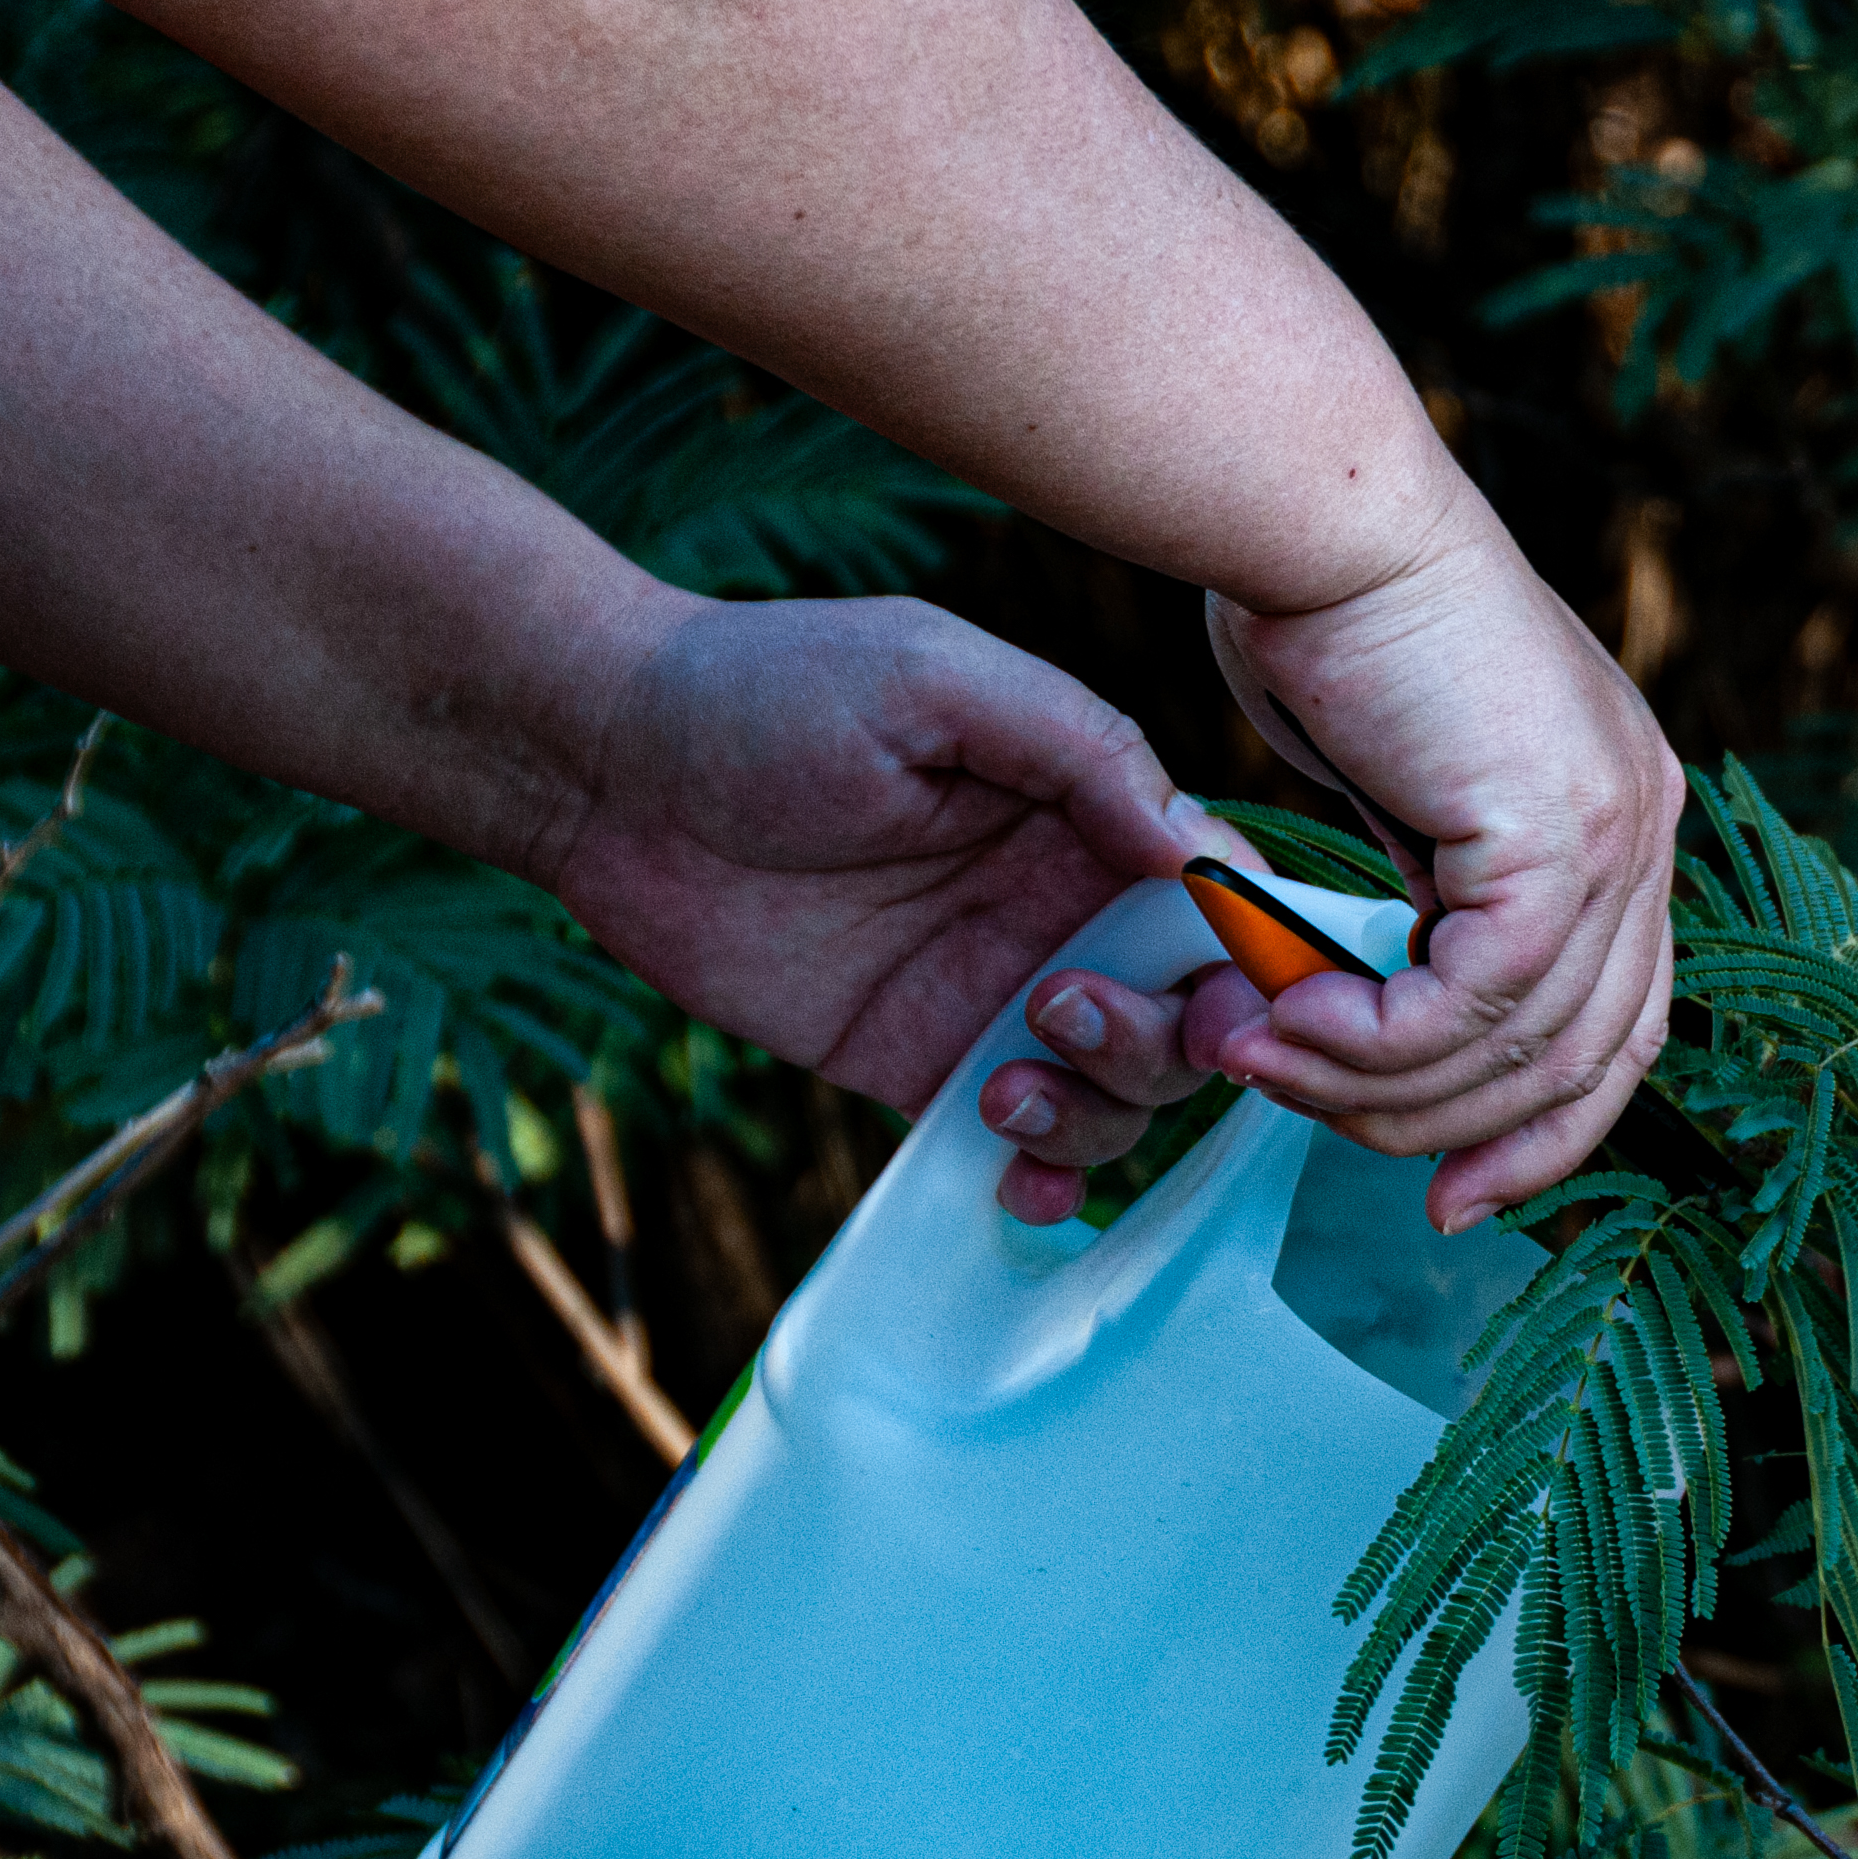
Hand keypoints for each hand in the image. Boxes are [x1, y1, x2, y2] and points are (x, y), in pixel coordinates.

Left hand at [535, 591, 1237, 1221]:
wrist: (606, 766)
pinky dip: (1043, 1179)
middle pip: (1189, 1014)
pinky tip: (1013, 1176)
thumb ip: (1083, 749)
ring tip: (1001, 1079)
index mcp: (1087, 811)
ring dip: (1097, 1110)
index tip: (1229, 992)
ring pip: (1119, 1093)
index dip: (1251, 958)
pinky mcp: (915, 1065)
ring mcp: (991, 996)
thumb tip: (1203, 856)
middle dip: (1165, 1041)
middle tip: (1059, 1007)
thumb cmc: (768, 686)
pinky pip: (1016, 1144)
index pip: (1219, 898)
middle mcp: (1058, 910)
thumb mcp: (937, 679)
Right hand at [1201, 502, 1683, 1232]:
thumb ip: (1431, 900)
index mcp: (1623, 820)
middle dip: (1443, 1129)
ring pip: (1517, 1048)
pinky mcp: (1561, 835)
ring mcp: (1621, 832)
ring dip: (1372, 1083)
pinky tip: (1285, 1022)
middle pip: (1582, 1064)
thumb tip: (1395, 1005)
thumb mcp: (1402, 793)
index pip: (1618, 1032)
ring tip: (1257, 1059)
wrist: (1316, 512)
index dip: (1536, 1135)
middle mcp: (1646, 828)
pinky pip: (1473, 1005)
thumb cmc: (1323, 616)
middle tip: (1304, 1117)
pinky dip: (1372, 1040)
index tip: (1447, 1195)